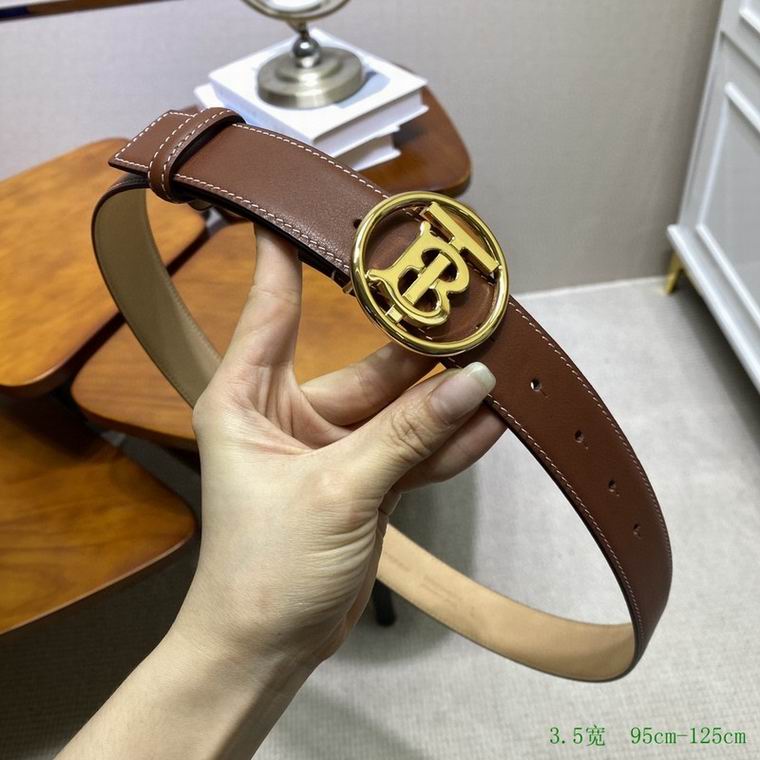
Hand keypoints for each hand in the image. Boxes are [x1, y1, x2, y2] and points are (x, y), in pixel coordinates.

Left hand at [175, 226, 505, 667]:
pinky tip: (492, 421)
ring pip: (399, 408)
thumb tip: (476, 379)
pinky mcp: (365, 481)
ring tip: (500, 362)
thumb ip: (408, 435)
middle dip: (417, 343)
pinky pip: (412, 450)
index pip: (273, 306)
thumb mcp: (337, 490)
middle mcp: (290, 411)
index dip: (288, 254)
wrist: (267, 646)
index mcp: (249, 395)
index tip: (309, 205)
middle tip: (470, 305)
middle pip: (365, 361)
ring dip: (444, 395)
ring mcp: (335, 447)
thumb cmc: (266, 563)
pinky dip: (447, 442)